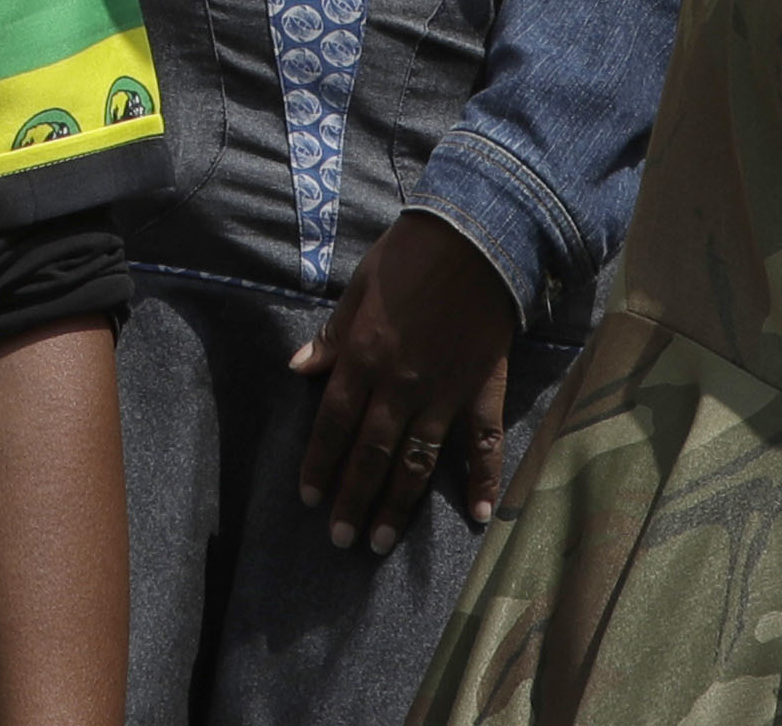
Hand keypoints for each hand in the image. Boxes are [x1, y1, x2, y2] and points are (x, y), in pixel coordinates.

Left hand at [292, 210, 516, 551]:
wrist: (475, 240)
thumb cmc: (408, 258)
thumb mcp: (356, 290)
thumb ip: (332, 336)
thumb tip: (298, 368)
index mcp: (364, 357)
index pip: (334, 422)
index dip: (320, 461)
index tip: (308, 498)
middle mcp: (399, 383)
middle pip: (371, 452)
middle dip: (353, 498)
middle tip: (339, 540)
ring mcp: (444, 392)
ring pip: (417, 460)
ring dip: (398, 504)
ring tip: (381, 541)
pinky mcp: (482, 391)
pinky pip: (483, 444)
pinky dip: (482, 481)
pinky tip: (477, 516)